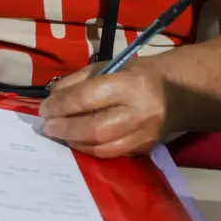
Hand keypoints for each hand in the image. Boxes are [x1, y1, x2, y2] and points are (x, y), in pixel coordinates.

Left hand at [38, 59, 171, 157]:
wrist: (177, 93)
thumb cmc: (136, 75)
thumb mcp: (107, 67)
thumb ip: (77, 81)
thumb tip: (51, 99)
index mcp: (132, 84)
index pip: (88, 97)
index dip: (62, 105)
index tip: (44, 109)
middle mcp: (141, 112)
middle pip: (95, 128)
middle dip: (65, 128)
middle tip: (47, 126)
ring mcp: (145, 135)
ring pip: (102, 147)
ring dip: (74, 142)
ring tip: (58, 134)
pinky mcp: (145, 149)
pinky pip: (111, 154)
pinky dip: (89, 149)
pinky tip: (76, 141)